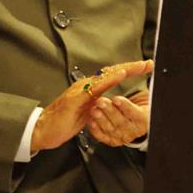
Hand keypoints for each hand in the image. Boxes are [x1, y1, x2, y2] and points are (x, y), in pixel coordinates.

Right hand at [30, 60, 153, 153]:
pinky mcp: (77, 99)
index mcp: (89, 88)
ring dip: (125, 70)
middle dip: (132, 67)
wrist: (44, 129)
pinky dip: (109, 80)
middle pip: (112, 72)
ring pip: (106, 76)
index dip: (129, 70)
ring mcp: (80, 90)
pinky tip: (119, 75)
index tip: (145, 67)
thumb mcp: (86, 113)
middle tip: (148, 63)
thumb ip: (97, 106)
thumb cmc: (63, 122)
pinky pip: (96, 88)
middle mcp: (85, 85)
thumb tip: (110, 104)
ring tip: (139, 66)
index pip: (112, 76)